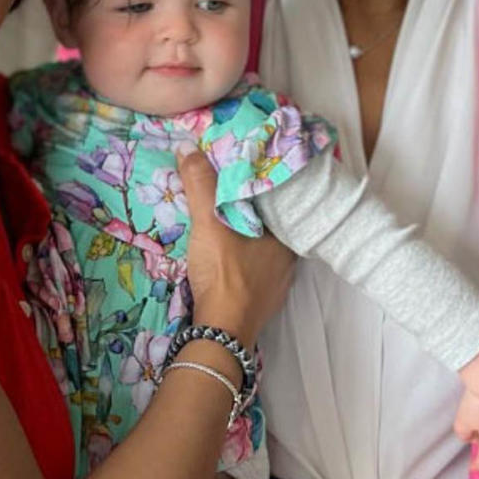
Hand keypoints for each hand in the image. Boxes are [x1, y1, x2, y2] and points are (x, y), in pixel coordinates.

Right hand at [178, 149, 294, 343]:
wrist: (222, 330)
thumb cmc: (225, 272)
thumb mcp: (209, 221)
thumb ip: (201, 184)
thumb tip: (188, 147)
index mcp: (287, 237)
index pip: (281, 202)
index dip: (263, 187)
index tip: (246, 174)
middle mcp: (290, 259)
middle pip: (273, 226)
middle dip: (254, 212)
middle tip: (233, 194)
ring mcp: (278, 284)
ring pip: (265, 250)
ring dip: (249, 238)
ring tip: (230, 221)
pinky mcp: (263, 302)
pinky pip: (257, 272)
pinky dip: (245, 261)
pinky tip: (231, 257)